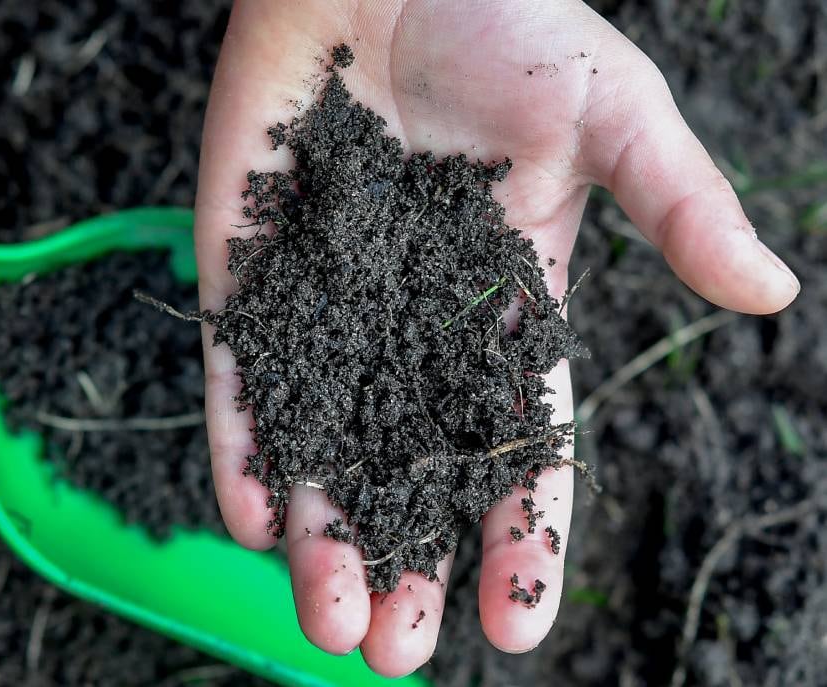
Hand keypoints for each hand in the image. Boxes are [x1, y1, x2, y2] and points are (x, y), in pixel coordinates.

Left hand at [196, 0, 798, 675]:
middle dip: (403, 558)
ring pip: (323, 437)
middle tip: (393, 650)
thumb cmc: (508, 18)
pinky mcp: (248, 265)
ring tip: (326, 622)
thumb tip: (767, 294)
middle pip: (408, 465)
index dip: (516, 530)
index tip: (516, 622)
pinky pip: (242, 368)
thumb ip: (675, 205)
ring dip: (321, 533)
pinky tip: (252, 515)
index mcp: (508, 300)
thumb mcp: (611, 113)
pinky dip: (244, 439)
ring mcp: (327, 298)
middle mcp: (412, 320)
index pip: (517, 438)